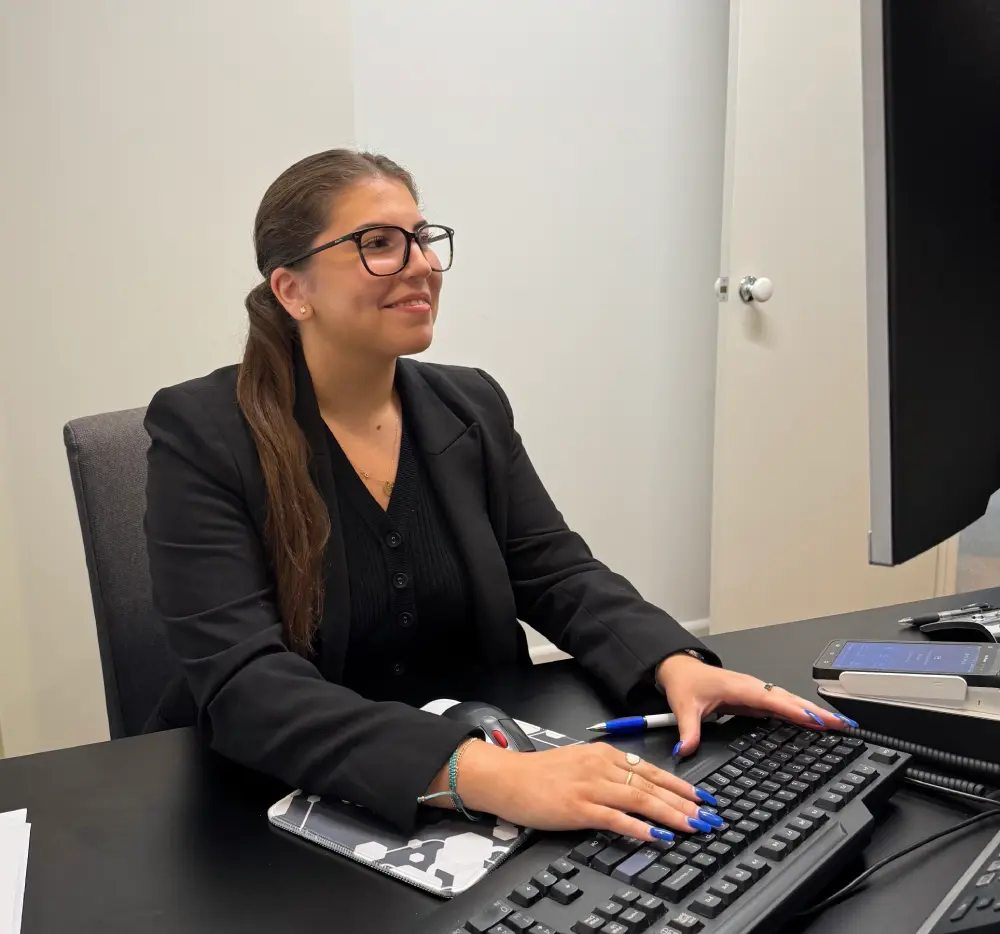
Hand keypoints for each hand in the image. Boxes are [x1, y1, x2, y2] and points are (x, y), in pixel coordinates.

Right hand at [426, 740, 721, 842]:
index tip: (702, 798)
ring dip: (671, 814)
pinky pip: (616, 818)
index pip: (651, 770)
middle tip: (709, 816)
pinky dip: (639, 827)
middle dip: (685, 802)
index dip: (679, 786)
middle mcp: (601, 766)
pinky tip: (657, 836)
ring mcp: (591, 786)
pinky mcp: (579, 807)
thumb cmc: (539, 774)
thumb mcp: (579, 763)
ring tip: (693, 826)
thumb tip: (637, 787)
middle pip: (652, 785)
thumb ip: (607, 772)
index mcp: (603, 754)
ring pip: (641, 799)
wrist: (506, 778)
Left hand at [656, 653, 856, 756]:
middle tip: (842, 723)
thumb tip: (686, 749)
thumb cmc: (686, 683)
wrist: (681, 669)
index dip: (794, 710)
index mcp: (740, 688)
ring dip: (812, 712)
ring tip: (837, 724)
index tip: (817, 719)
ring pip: (789, 701)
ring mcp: (755, 693)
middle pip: (789, 699)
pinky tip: (813, 724)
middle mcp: (752, 688)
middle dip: (815, 711)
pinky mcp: (755, 699)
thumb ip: (688, 730)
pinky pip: (782, 706)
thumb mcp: (684, 707)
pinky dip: (799, 713)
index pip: (772, 699)